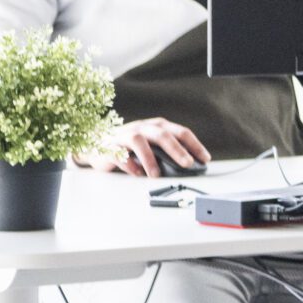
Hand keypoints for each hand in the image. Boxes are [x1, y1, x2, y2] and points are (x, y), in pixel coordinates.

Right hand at [85, 118, 207, 177]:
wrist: (97, 144)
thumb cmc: (130, 147)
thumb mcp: (152, 146)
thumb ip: (167, 153)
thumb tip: (188, 167)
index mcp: (157, 127)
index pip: (180, 132)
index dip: (194, 145)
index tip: (205, 159)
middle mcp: (143, 128)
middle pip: (162, 134)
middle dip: (177, 149)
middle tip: (187, 164)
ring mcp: (125, 135)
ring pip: (138, 141)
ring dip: (149, 158)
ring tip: (156, 175)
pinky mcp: (109, 146)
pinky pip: (118, 153)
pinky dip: (128, 164)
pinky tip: (136, 173)